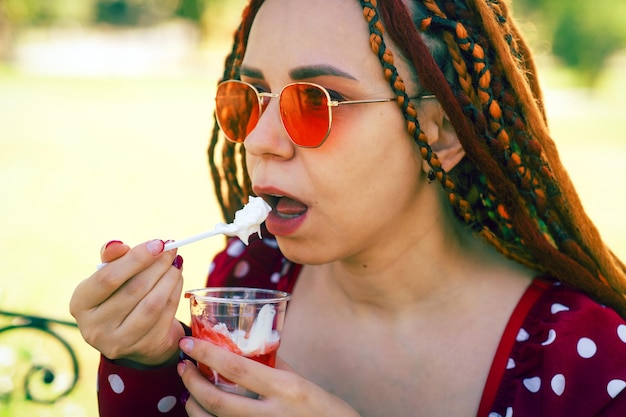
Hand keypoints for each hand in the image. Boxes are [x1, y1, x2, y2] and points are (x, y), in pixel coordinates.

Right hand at [69, 239, 184, 365]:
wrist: (135, 334)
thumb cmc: (119, 295)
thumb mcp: (110, 277)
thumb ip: (112, 258)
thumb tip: (118, 245)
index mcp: (80, 304)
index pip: (108, 277)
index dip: (136, 258)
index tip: (158, 243)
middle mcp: (94, 328)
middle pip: (134, 289)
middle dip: (158, 265)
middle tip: (171, 250)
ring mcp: (119, 342)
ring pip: (153, 303)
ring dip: (170, 278)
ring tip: (176, 263)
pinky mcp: (145, 347)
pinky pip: (166, 314)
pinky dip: (175, 292)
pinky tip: (177, 279)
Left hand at [177, 337, 360, 416]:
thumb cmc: (327, 412)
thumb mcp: (304, 384)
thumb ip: (276, 368)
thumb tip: (250, 352)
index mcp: (286, 388)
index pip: (237, 367)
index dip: (207, 354)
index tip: (188, 343)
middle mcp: (272, 413)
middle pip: (216, 400)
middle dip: (191, 383)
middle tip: (183, 367)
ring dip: (193, 406)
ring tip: (189, 392)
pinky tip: (205, 413)